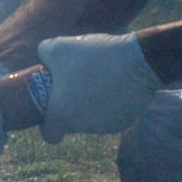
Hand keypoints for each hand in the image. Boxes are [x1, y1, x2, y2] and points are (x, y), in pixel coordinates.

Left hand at [35, 33, 160, 141]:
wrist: (137, 62)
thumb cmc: (94, 56)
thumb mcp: (59, 47)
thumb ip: (44, 53)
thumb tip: (43, 57)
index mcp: (62, 114)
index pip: (50, 134)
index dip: (49, 125)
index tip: (53, 109)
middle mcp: (82, 126)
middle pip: (71, 124)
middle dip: (71, 108)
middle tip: (75, 85)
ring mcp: (105, 127)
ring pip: (91, 120)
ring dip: (91, 106)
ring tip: (97, 80)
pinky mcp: (124, 122)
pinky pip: (111, 116)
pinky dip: (110, 105)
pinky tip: (114, 85)